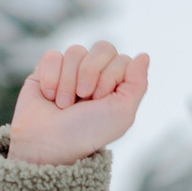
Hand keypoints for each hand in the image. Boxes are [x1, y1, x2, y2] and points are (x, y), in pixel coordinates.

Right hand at [8, 41, 149, 164]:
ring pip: (76, 51)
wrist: (48, 142)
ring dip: (69, 81)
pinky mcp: (47, 69)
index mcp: (117, 85)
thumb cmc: (87, 132)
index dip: (110, 77)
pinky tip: (49, 95)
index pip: (122, 59)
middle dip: (91, 73)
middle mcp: (96, 75)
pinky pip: (53, 56)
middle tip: (84, 98)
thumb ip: (138, 84)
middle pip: (102, 48)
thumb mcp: (122, 113)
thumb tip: (144, 55)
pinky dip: (51, 77)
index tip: (100, 100)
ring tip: (63, 104)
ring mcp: (71, 70)